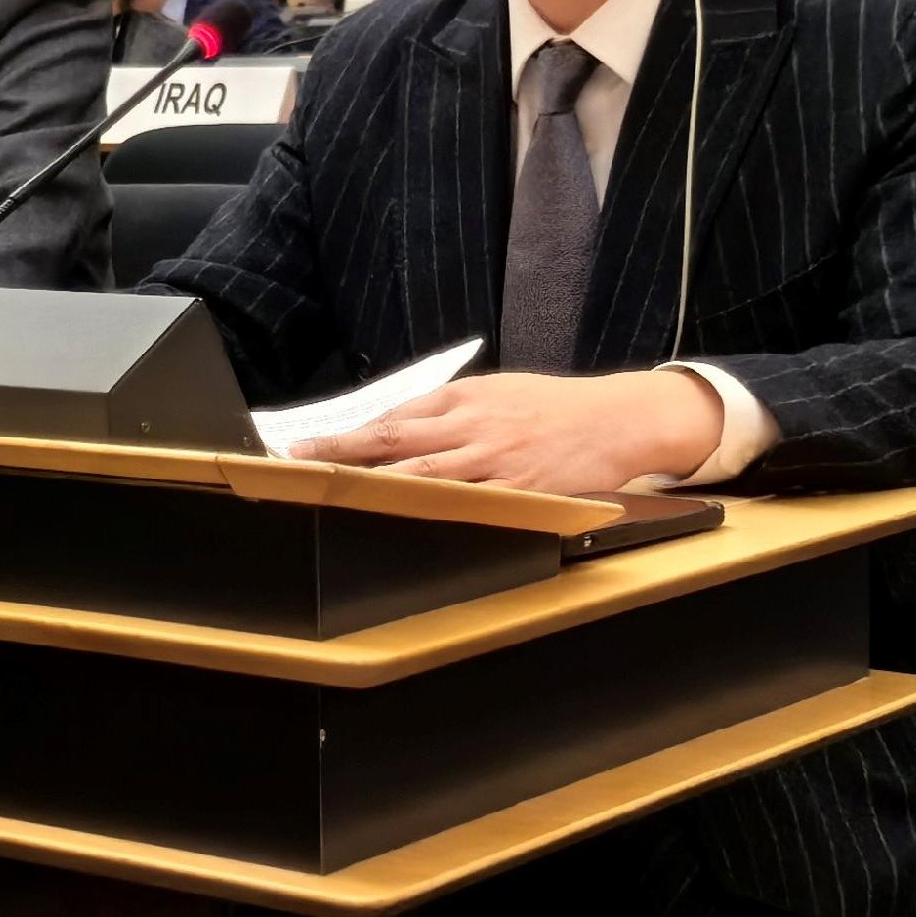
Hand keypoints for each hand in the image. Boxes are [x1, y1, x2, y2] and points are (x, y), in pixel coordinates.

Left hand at [305, 369, 724, 493]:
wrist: (616, 419)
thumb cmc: (554, 407)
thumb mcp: (499, 392)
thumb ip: (452, 411)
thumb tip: (401, 429)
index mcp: (465, 398)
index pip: (393, 417)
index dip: (348, 432)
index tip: (308, 443)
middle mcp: (472, 425)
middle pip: (394, 440)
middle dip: (342, 452)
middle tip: (299, 462)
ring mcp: (493, 461)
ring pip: (423, 475)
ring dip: (375, 485)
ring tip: (335, 494)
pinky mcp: (518, 491)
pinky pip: (468, 504)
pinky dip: (434, 512)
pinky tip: (405, 523)